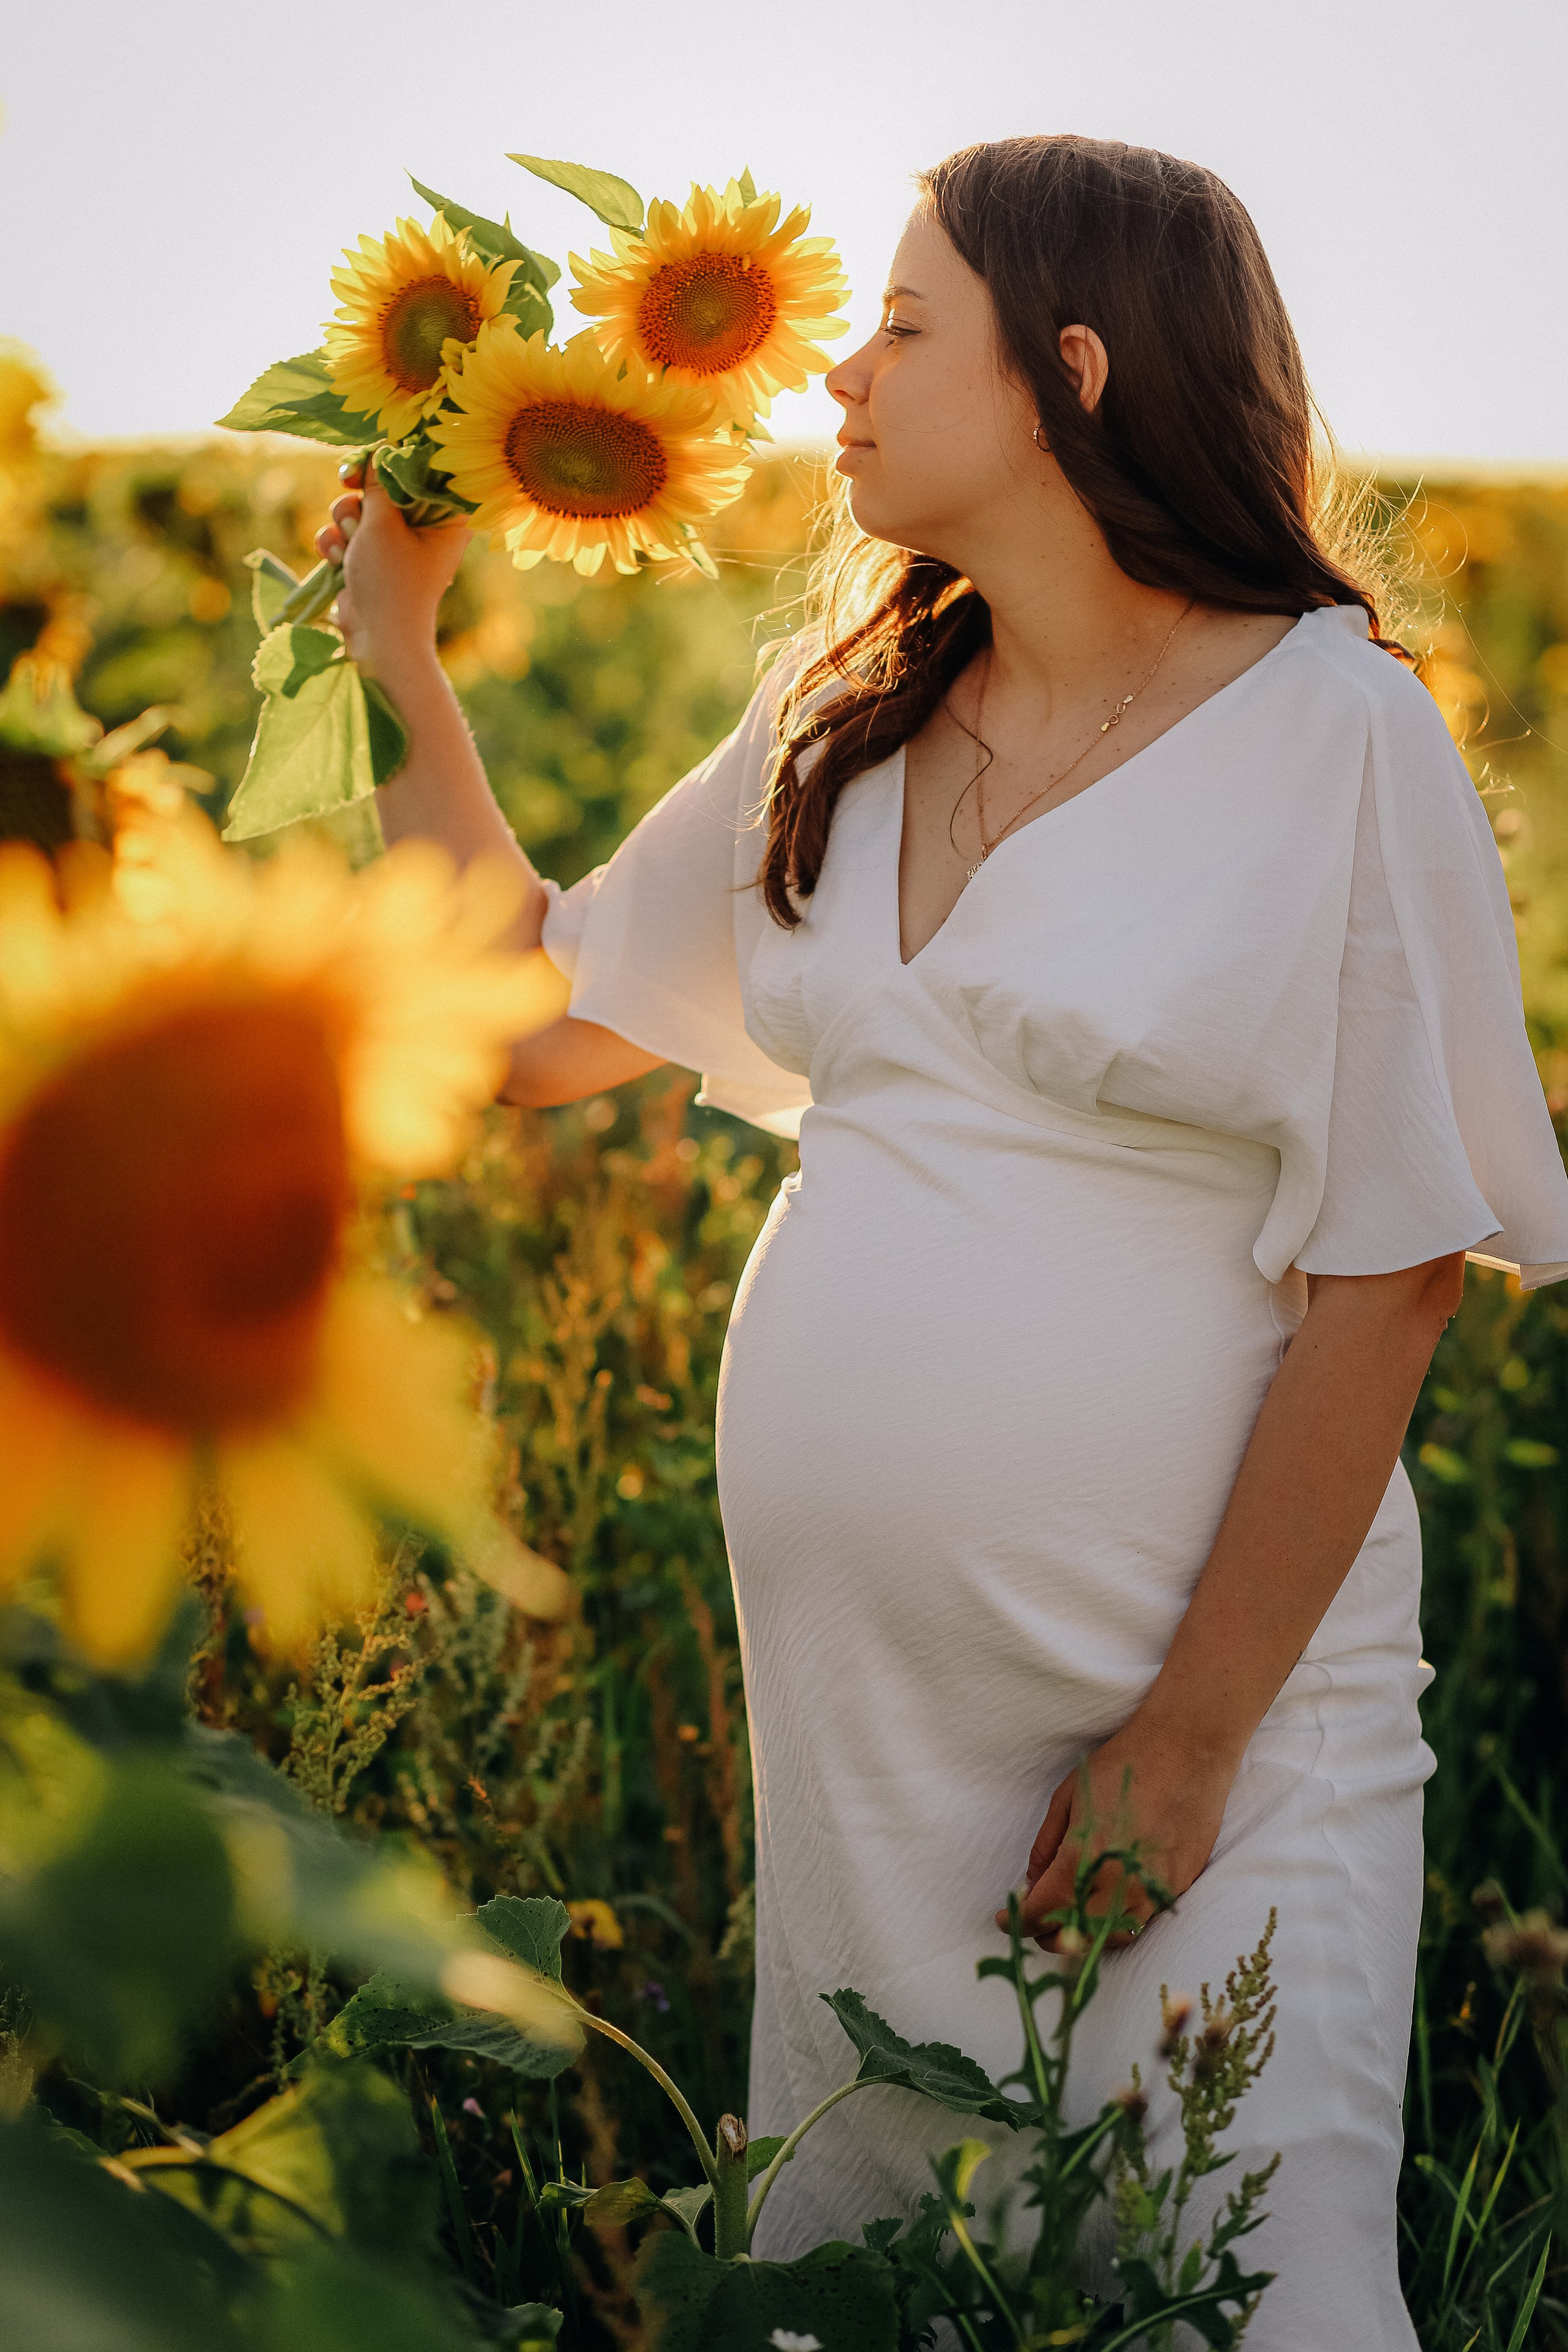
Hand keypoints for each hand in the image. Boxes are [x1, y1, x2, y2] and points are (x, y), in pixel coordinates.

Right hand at [315, 463, 468, 674]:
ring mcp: (395, 547)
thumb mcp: (383, 523)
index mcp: (445, 518)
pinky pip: (346, 535)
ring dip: (343, 524)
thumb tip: (377, 455)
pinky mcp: (371, 561)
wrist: (379, 640)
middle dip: (358, 501)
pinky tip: (335, 561)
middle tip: (354, 510)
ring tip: (347, 547)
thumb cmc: (391, 581)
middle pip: (382, 488)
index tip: (364, 468)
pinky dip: (336, 545)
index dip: (387, 464)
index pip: (418, 471)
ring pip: (358, 510)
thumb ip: (378, 484)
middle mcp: (424, 529)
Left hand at [996, 1718, 1240, 1952]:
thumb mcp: (1068, 1797)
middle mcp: (1119, 1881)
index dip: (1021, 1921)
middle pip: (1075, 1935)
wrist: (1187, 1748)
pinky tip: (1104, 1907)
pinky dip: (1116, 1924)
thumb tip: (1032, 1884)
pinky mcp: (1178, 1886)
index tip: (1006, 1921)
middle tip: (1035, 1921)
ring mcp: (1153, 1888)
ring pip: (1110, 1938)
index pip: (1044, 1910)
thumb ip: (1046, 1847)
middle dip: (1048, 1934)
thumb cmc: (1122, 1765)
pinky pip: (1141, 1921)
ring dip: (1084, 1936)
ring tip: (1067, 1919)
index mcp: (1085, 1855)